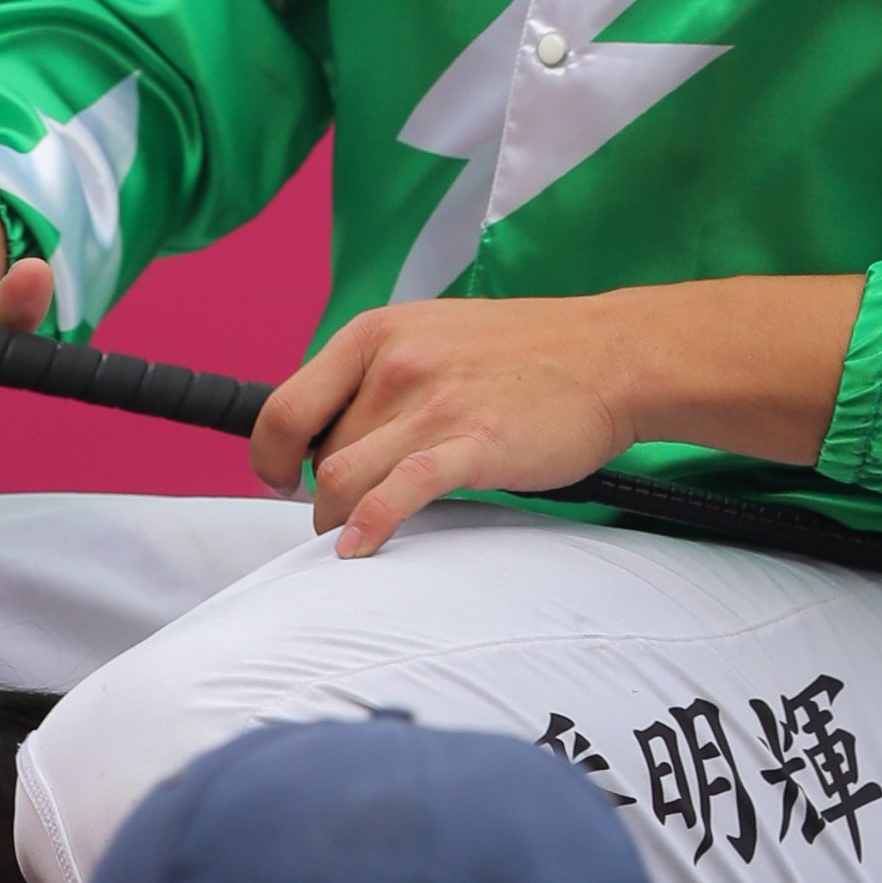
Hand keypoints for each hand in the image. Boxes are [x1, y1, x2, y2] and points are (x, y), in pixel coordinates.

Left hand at [255, 273, 866, 560]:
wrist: (614, 355)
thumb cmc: (530, 352)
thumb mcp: (436, 333)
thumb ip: (381, 372)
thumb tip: (334, 431)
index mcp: (378, 332)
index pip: (284, 405)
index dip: (267, 455)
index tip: (279, 478)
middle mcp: (396, 363)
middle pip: (318, 452)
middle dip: (320, 492)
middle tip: (342, 510)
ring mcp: (433, 403)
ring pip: (341, 477)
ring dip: (338, 517)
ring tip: (357, 530)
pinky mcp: (473, 443)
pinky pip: (397, 493)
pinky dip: (368, 526)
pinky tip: (360, 550)